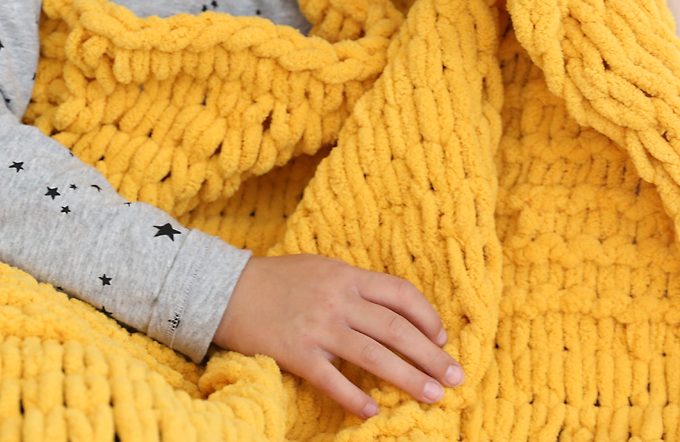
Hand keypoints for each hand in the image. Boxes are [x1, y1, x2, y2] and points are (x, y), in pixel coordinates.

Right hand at [212, 254, 463, 418]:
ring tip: (432, 396)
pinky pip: (333, 380)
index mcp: (347, 277)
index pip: (401, 295)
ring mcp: (318, 327)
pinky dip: (355, 397)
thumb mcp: (320, 269)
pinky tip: (373, 410)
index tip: (441, 339)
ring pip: (374, 355)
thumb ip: (352, 286)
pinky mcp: (296, 352)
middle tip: (456, 378)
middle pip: (397, 329)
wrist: (224, 289)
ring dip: (408, 378)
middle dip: (431, 356)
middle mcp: (338, 300)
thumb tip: (388, 309)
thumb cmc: (275, 279)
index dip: (427, 317)